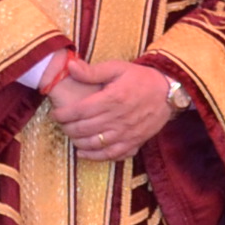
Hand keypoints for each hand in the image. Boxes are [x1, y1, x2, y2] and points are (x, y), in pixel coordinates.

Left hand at [47, 57, 178, 161]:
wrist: (169, 92)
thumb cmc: (141, 78)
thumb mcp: (118, 68)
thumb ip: (93, 71)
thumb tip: (70, 67)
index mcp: (112, 98)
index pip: (80, 111)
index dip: (63, 114)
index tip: (56, 114)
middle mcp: (118, 118)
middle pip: (84, 129)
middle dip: (68, 128)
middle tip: (62, 125)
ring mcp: (127, 133)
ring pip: (95, 144)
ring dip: (78, 142)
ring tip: (71, 137)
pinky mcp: (134, 142)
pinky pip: (111, 155)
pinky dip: (95, 157)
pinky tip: (84, 153)